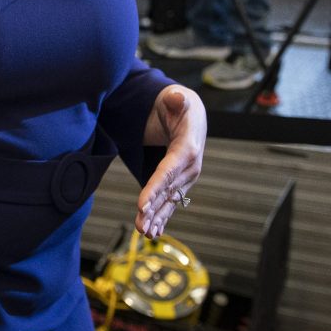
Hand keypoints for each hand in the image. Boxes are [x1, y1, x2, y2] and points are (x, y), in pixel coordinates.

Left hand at [136, 84, 206, 238]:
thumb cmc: (179, 105)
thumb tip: (176, 97)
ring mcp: (185, 177)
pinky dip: (162, 217)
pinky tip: (154, 232)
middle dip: (154, 209)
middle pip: (168, 191)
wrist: (189, 114)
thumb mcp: (177, 99)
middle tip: (140, 226)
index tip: (141, 204)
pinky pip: (170, 202)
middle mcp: (190, 167)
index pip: (168, 171)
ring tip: (144, 233)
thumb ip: (176, 100)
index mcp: (188, 147)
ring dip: (157, 218)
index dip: (155, 188)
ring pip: (169, 200)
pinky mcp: (179, 182)